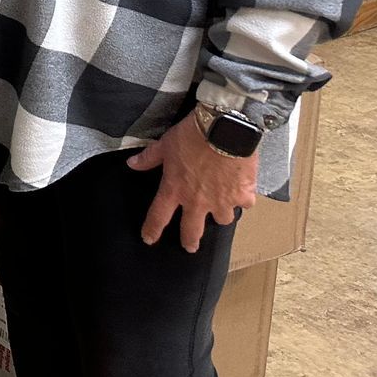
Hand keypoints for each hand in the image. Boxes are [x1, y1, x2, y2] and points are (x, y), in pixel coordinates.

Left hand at [126, 112, 258, 251]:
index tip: (149, 239)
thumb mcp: (165, 144)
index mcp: (175, 189)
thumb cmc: (191, 135)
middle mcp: (198, 201)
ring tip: (221, 209)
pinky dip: (243, 198)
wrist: (225, 129)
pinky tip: (243, 192)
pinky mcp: (243, 195)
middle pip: (192, 230)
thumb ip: (149, 158)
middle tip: (190, 247)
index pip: (159, 216)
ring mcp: (222, 201)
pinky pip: (245, 204)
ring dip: (221, 214)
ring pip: (223, 219)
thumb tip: (132, 164)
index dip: (152, 229)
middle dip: (190, 241)